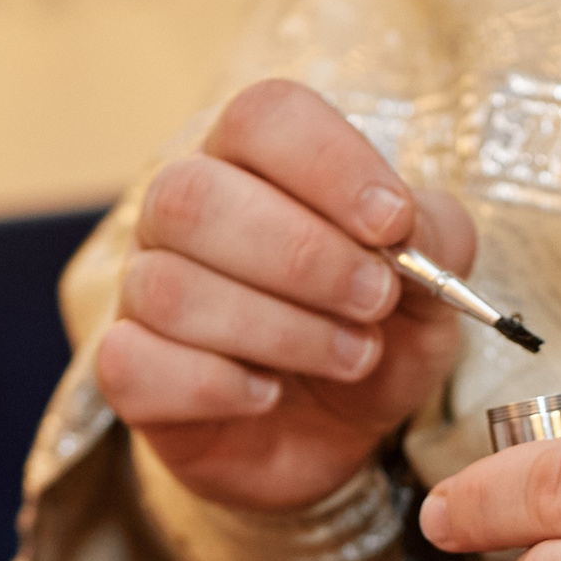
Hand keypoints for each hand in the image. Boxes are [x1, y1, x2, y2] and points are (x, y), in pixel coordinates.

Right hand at [100, 79, 475, 512]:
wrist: (337, 442)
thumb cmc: (372, 339)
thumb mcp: (429, 290)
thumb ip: (432, 240)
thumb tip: (405, 225)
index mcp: (254, 164)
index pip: (262, 118)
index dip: (328, 161)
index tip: (392, 223)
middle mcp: (184, 214)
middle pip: (197, 194)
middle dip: (302, 255)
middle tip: (374, 301)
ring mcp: (144, 291)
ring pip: (171, 287)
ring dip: (278, 329)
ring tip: (352, 358)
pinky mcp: (128, 371)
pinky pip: (134, 363)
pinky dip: (214, 384)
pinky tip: (267, 394)